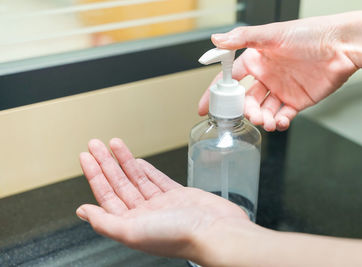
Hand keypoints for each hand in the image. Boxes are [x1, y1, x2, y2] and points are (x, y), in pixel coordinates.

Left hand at [76, 138, 249, 261]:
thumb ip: (105, 222)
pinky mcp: (179, 195)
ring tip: (114, 143)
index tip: (86, 157)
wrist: (217, 231)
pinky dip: (146, 169)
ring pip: (137, 178)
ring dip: (124, 161)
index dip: (95, 175)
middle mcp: (145, 215)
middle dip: (106, 163)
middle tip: (95, 144)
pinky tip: (137, 161)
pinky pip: (157, 180)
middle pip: (119, 184)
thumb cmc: (180, 236)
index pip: (106, 196)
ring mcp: (162, 204)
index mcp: (132, 225)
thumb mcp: (133, 231)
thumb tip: (82, 212)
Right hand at [198, 15, 357, 130]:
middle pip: (246, 100)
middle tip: (251, 116)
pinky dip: (279, 122)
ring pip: (263, 110)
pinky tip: (280, 122)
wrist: (342, 45)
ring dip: (262, 119)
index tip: (205, 107)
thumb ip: (242, 39)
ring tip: (268, 122)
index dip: (217, 93)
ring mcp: (282, 90)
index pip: (230, 79)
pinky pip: (283, 116)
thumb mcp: (271, 34)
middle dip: (246, 111)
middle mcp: (267, 76)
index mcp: (257, 61)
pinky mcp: (298, 101)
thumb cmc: (309, 34)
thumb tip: (216, 40)